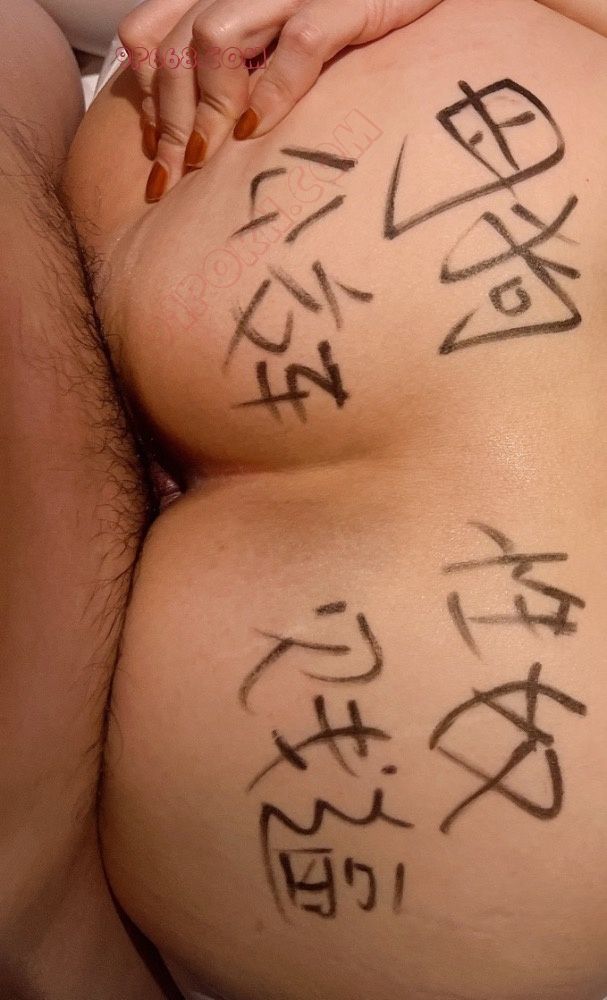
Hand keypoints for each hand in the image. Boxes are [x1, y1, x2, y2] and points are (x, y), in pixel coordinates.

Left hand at [118, 0, 444, 200]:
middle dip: (168, 121)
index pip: (150, 32)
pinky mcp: (346, 3)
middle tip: (172, 180)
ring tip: (210, 159)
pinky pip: (295, 45)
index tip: (156, 146)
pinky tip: (258, 131)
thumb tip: (206, 135)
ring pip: (213, 39)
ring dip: (207, 109)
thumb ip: (241, 70)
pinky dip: (272, 92)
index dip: (143, 91)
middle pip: (174, 47)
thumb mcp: (282, 45)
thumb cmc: (360, 21)